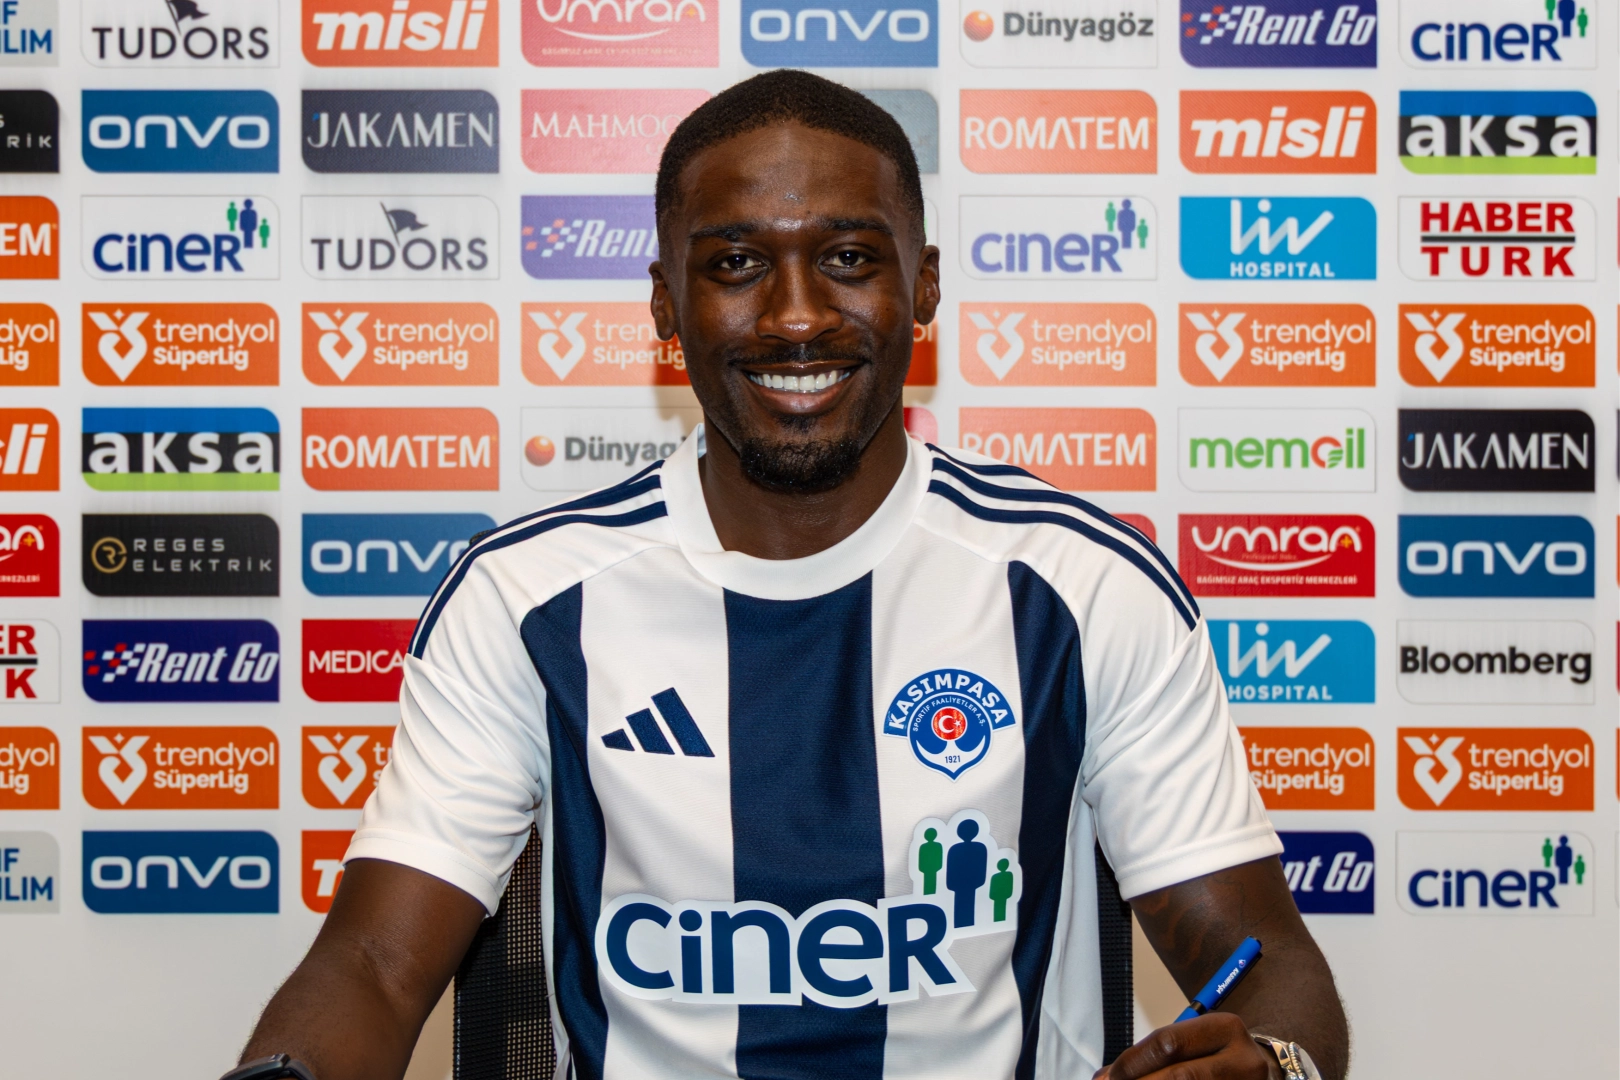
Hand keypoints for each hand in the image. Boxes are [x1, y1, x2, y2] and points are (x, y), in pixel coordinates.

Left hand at [1092, 1013, 1281, 1079]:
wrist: (1269, 1074)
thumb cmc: (1219, 1056)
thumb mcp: (1196, 1042)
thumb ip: (1156, 1054)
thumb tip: (1105, 1076)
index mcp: (1225, 1028)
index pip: (1168, 1043)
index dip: (1132, 1062)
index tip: (1107, 1077)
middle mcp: (1242, 1060)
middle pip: (1180, 1077)